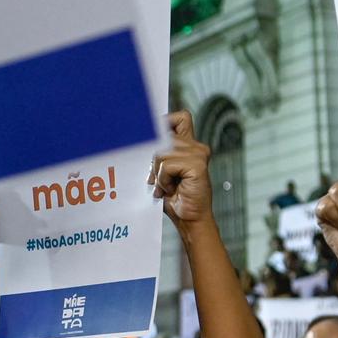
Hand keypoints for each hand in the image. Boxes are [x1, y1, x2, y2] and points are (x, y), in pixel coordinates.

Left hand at [150, 111, 212, 227]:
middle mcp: (197, 146)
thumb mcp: (162, 171)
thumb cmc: (175, 198)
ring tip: (166, 186)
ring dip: (158, 173)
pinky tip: (171, 189)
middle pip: (162, 137)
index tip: (151, 137)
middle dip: (153, 159)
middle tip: (158, 180)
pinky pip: (167, 165)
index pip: (180, 118)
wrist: (189, 219)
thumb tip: (138, 138)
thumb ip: (158, 153)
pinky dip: (163, 179)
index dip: (164, 122)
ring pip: (161, 152)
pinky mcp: (198, 165)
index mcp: (190, 145)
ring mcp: (199, 154)